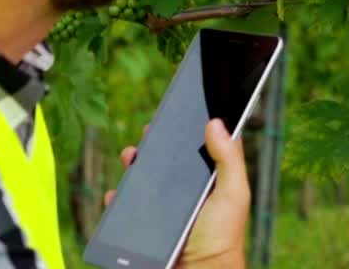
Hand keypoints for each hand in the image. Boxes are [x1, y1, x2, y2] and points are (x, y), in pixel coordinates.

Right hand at [106, 120, 250, 268]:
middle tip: (148, 133)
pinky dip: (117, 198)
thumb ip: (228, 158)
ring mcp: (164, 207)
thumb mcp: (232, 194)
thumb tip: (215, 121)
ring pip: (143, 178)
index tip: (175, 112)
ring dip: (133, 165)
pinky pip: (124, 207)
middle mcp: (185, 190)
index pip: (197, 146)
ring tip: (130, 157)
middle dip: (154, 143)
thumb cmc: (222, 237)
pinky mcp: (145, 224)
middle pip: (166, 159)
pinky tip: (116, 194)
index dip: (186, 128)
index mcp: (208, 179)